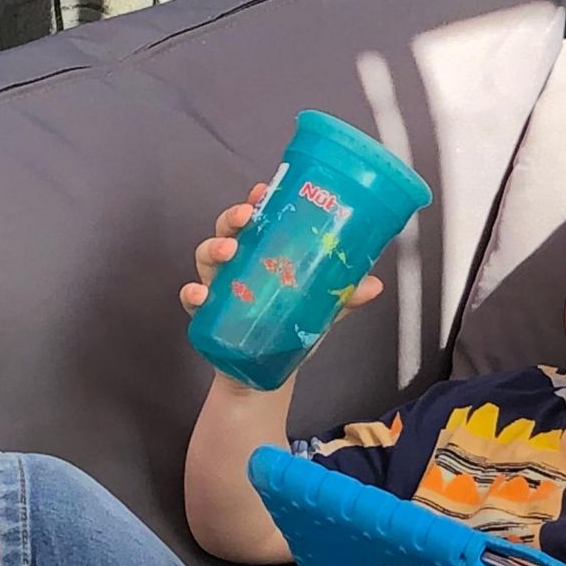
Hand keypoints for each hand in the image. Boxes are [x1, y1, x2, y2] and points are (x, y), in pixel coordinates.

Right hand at [181, 181, 384, 317]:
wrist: (263, 375)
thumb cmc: (288, 331)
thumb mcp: (320, 311)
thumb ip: (344, 298)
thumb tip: (374, 285)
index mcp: (262, 255)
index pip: (258, 220)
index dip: (256, 201)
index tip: (263, 190)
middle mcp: (238, 265)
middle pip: (227, 230)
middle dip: (232, 218)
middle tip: (246, 216)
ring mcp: (219, 287)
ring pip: (206, 256)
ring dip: (214, 248)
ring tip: (228, 251)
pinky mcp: (206, 314)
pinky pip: (191, 299)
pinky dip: (191, 293)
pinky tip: (200, 294)